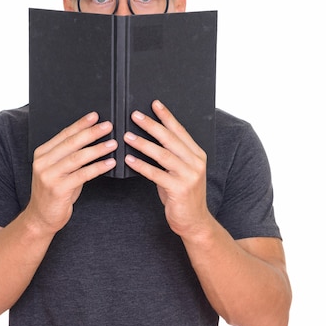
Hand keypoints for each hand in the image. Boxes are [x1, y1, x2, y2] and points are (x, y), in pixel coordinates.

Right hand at [28, 112, 117, 233]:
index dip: (81, 124)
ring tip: (113, 143)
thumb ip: (70, 155)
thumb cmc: (54, 192)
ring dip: (98, 149)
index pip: (64, 134)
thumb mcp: (59, 170)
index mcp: (42, 153)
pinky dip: (98, 167)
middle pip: (71, 143)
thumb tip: (92, 138)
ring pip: (78, 157)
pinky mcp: (58, 189)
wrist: (41, 217)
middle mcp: (43, 162)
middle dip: (92, 133)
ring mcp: (49, 176)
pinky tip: (109, 162)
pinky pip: (82, 174)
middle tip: (108, 126)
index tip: (95, 116)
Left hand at [123, 100, 208, 236]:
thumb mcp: (180, 172)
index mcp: (197, 154)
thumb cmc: (183, 195)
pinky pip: (156, 174)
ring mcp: (189, 176)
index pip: (180, 130)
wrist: (194, 222)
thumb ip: (170, 156)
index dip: (166, 116)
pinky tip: (129, 159)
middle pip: (170, 139)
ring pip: (163, 154)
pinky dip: (141, 165)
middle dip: (151, 125)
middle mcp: (196, 162)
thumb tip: (150, 139)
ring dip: (143, 143)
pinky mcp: (179, 189)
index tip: (154, 104)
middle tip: (135, 115)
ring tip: (127, 136)